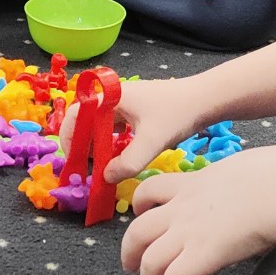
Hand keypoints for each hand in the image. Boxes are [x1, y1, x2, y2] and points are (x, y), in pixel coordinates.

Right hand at [59, 74, 212, 182]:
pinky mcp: (134, 111)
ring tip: (102, 168)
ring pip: (99, 126)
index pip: (75, 115)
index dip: (69, 139)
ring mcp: (123, 103)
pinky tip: (119, 158)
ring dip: (98, 146)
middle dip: (84, 146)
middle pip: (85, 122)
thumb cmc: (178, 113)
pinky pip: (113, 128)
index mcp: (110, 96)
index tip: (74, 162)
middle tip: (87, 170)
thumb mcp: (152, 141)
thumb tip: (106, 178)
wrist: (205, 100)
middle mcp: (112, 97)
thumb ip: (128, 162)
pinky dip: (111, 143)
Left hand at [121, 147, 275, 274]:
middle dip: (129, 253)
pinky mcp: (202, 255)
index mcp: (191, 184)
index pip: (149, 189)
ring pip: (149, 262)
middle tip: (132, 267)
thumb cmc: (274, 176)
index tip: (142, 215)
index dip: (139, 206)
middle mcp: (181, 208)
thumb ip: (228, 184)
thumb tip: (246, 194)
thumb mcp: (239, 170)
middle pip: (137, 232)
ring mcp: (188, 232)